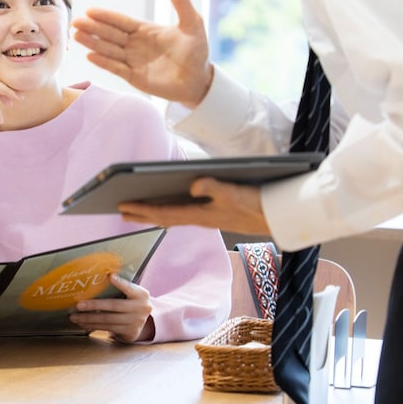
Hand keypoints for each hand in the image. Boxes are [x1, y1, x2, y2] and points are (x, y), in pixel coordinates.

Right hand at [70, 0, 213, 106]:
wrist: (199, 80)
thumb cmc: (196, 51)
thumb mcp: (192, 23)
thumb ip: (181, 3)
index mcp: (144, 30)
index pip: (121, 22)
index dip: (106, 16)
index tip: (90, 11)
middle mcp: (134, 45)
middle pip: (110, 34)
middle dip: (93, 28)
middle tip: (76, 22)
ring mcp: (133, 61)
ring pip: (109, 50)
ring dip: (93, 43)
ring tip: (77, 36)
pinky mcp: (134, 77)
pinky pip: (116, 68)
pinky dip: (104, 62)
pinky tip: (90, 55)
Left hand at [70, 273, 152, 342]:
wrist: (144, 322)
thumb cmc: (131, 302)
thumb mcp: (131, 293)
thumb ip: (121, 287)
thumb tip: (98, 278)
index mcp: (141, 294)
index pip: (129, 287)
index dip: (120, 283)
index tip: (110, 276)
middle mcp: (141, 308)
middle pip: (114, 305)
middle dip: (94, 305)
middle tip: (79, 305)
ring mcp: (136, 322)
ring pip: (108, 320)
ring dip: (89, 319)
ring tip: (75, 317)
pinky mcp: (130, 332)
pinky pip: (108, 328)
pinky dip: (94, 326)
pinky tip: (83, 323)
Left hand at [118, 177, 268, 235]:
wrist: (282, 219)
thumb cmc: (259, 203)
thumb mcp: (237, 191)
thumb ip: (214, 186)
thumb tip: (192, 185)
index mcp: (202, 214)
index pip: (165, 213)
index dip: (142, 210)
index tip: (122, 207)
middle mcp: (201, 218)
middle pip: (165, 217)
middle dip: (142, 215)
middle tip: (120, 212)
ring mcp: (209, 218)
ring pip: (175, 217)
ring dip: (155, 214)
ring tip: (138, 211)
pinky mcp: (216, 215)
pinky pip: (186, 214)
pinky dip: (172, 211)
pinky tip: (169, 207)